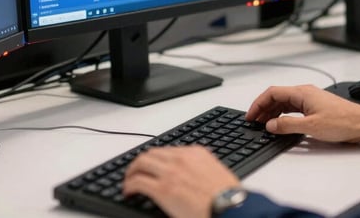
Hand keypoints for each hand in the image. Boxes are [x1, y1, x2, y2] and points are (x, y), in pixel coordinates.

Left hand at [123, 145, 239, 217]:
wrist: (231, 209)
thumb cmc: (228, 198)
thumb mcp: (216, 173)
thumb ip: (201, 168)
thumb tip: (192, 176)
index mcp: (195, 153)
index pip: (167, 150)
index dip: (155, 158)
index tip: (152, 165)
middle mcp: (180, 158)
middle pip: (151, 153)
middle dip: (140, 162)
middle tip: (135, 171)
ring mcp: (170, 172)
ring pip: (141, 163)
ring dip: (131, 172)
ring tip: (129, 181)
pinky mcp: (162, 189)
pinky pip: (138, 182)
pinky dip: (129, 185)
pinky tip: (128, 192)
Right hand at [246, 85, 359, 142]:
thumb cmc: (343, 122)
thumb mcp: (311, 127)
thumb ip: (287, 125)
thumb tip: (270, 125)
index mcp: (302, 93)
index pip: (272, 93)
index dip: (258, 103)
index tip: (250, 115)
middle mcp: (304, 93)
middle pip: (276, 97)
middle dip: (263, 108)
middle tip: (254, 121)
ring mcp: (310, 99)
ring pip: (284, 102)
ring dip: (272, 112)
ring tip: (264, 124)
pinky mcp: (315, 107)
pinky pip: (293, 107)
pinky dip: (283, 115)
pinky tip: (280, 124)